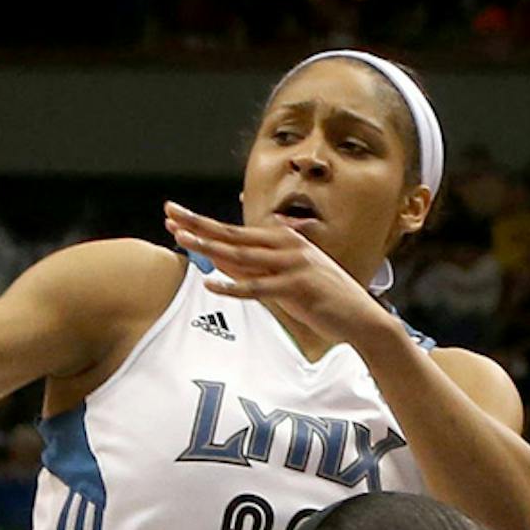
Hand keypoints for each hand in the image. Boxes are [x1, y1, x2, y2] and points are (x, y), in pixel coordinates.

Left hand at [164, 201, 390, 350]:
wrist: (359, 317)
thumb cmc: (320, 298)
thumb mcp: (284, 277)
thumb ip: (253, 267)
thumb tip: (219, 259)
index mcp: (283, 240)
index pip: (235, 231)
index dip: (203, 223)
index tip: (175, 216)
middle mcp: (287, 246)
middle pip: (233, 234)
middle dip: (199, 223)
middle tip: (170, 212)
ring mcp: (293, 265)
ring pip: (241, 256)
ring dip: (209, 247)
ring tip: (182, 240)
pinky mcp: (297, 288)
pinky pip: (258, 288)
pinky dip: (233, 287)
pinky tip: (211, 285)